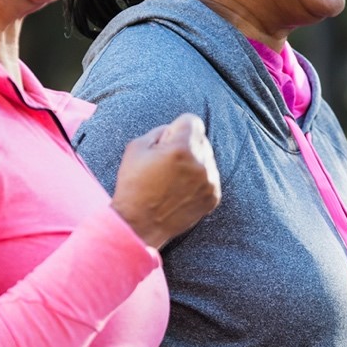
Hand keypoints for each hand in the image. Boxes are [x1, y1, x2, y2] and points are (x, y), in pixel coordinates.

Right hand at [110, 114, 220, 247]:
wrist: (139, 225)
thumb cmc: (134, 185)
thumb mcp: (136, 147)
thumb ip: (160, 130)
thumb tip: (175, 129)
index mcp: (181, 147)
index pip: (192, 121)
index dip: (176, 129)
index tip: (167, 143)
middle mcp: (200, 163)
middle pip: (201, 139)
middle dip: (186, 146)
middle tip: (166, 164)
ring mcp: (209, 181)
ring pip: (207, 158)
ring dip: (194, 163)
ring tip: (173, 180)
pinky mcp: (213, 197)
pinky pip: (210, 177)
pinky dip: (198, 180)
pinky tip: (181, 191)